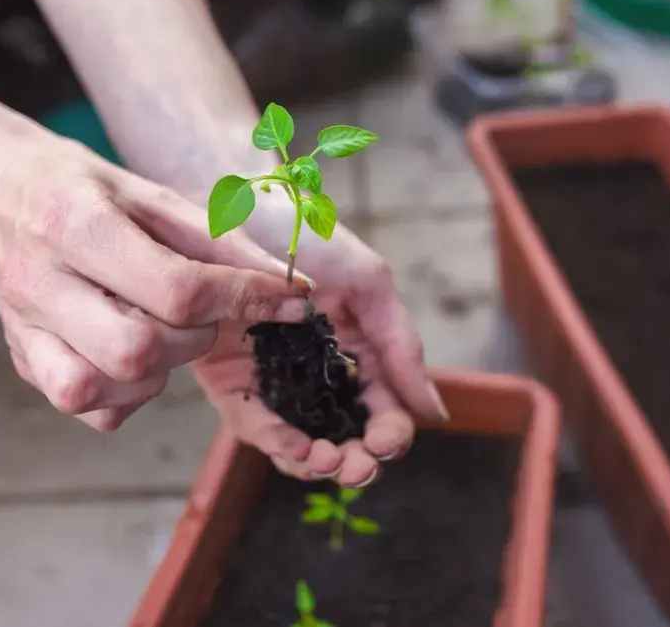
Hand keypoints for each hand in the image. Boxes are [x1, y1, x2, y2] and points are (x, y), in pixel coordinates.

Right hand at [0, 104, 311, 430]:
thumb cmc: (79, 189)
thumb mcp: (152, 195)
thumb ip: (221, 242)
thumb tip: (291, 286)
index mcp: (76, 225)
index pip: (176, 288)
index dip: (246, 300)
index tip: (293, 301)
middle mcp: (41, 284)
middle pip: (139, 349)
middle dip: (196, 338)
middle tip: (203, 312)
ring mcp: (25, 330)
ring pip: (107, 388)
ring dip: (162, 369)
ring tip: (165, 329)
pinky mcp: (23, 360)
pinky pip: (87, 407)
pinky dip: (128, 392)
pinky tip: (137, 354)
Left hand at [193, 203, 447, 487]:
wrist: (235, 203)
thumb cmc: (308, 234)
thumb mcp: (369, 284)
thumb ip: (403, 348)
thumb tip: (436, 415)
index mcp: (360, 353)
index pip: (384, 410)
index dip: (390, 434)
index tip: (385, 441)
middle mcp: (320, 375)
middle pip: (345, 437)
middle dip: (355, 461)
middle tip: (356, 466)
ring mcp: (276, 381)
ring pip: (303, 443)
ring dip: (317, 463)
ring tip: (324, 461)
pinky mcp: (233, 383)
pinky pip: (256, 426)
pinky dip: (276, 444)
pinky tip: (293, 446)